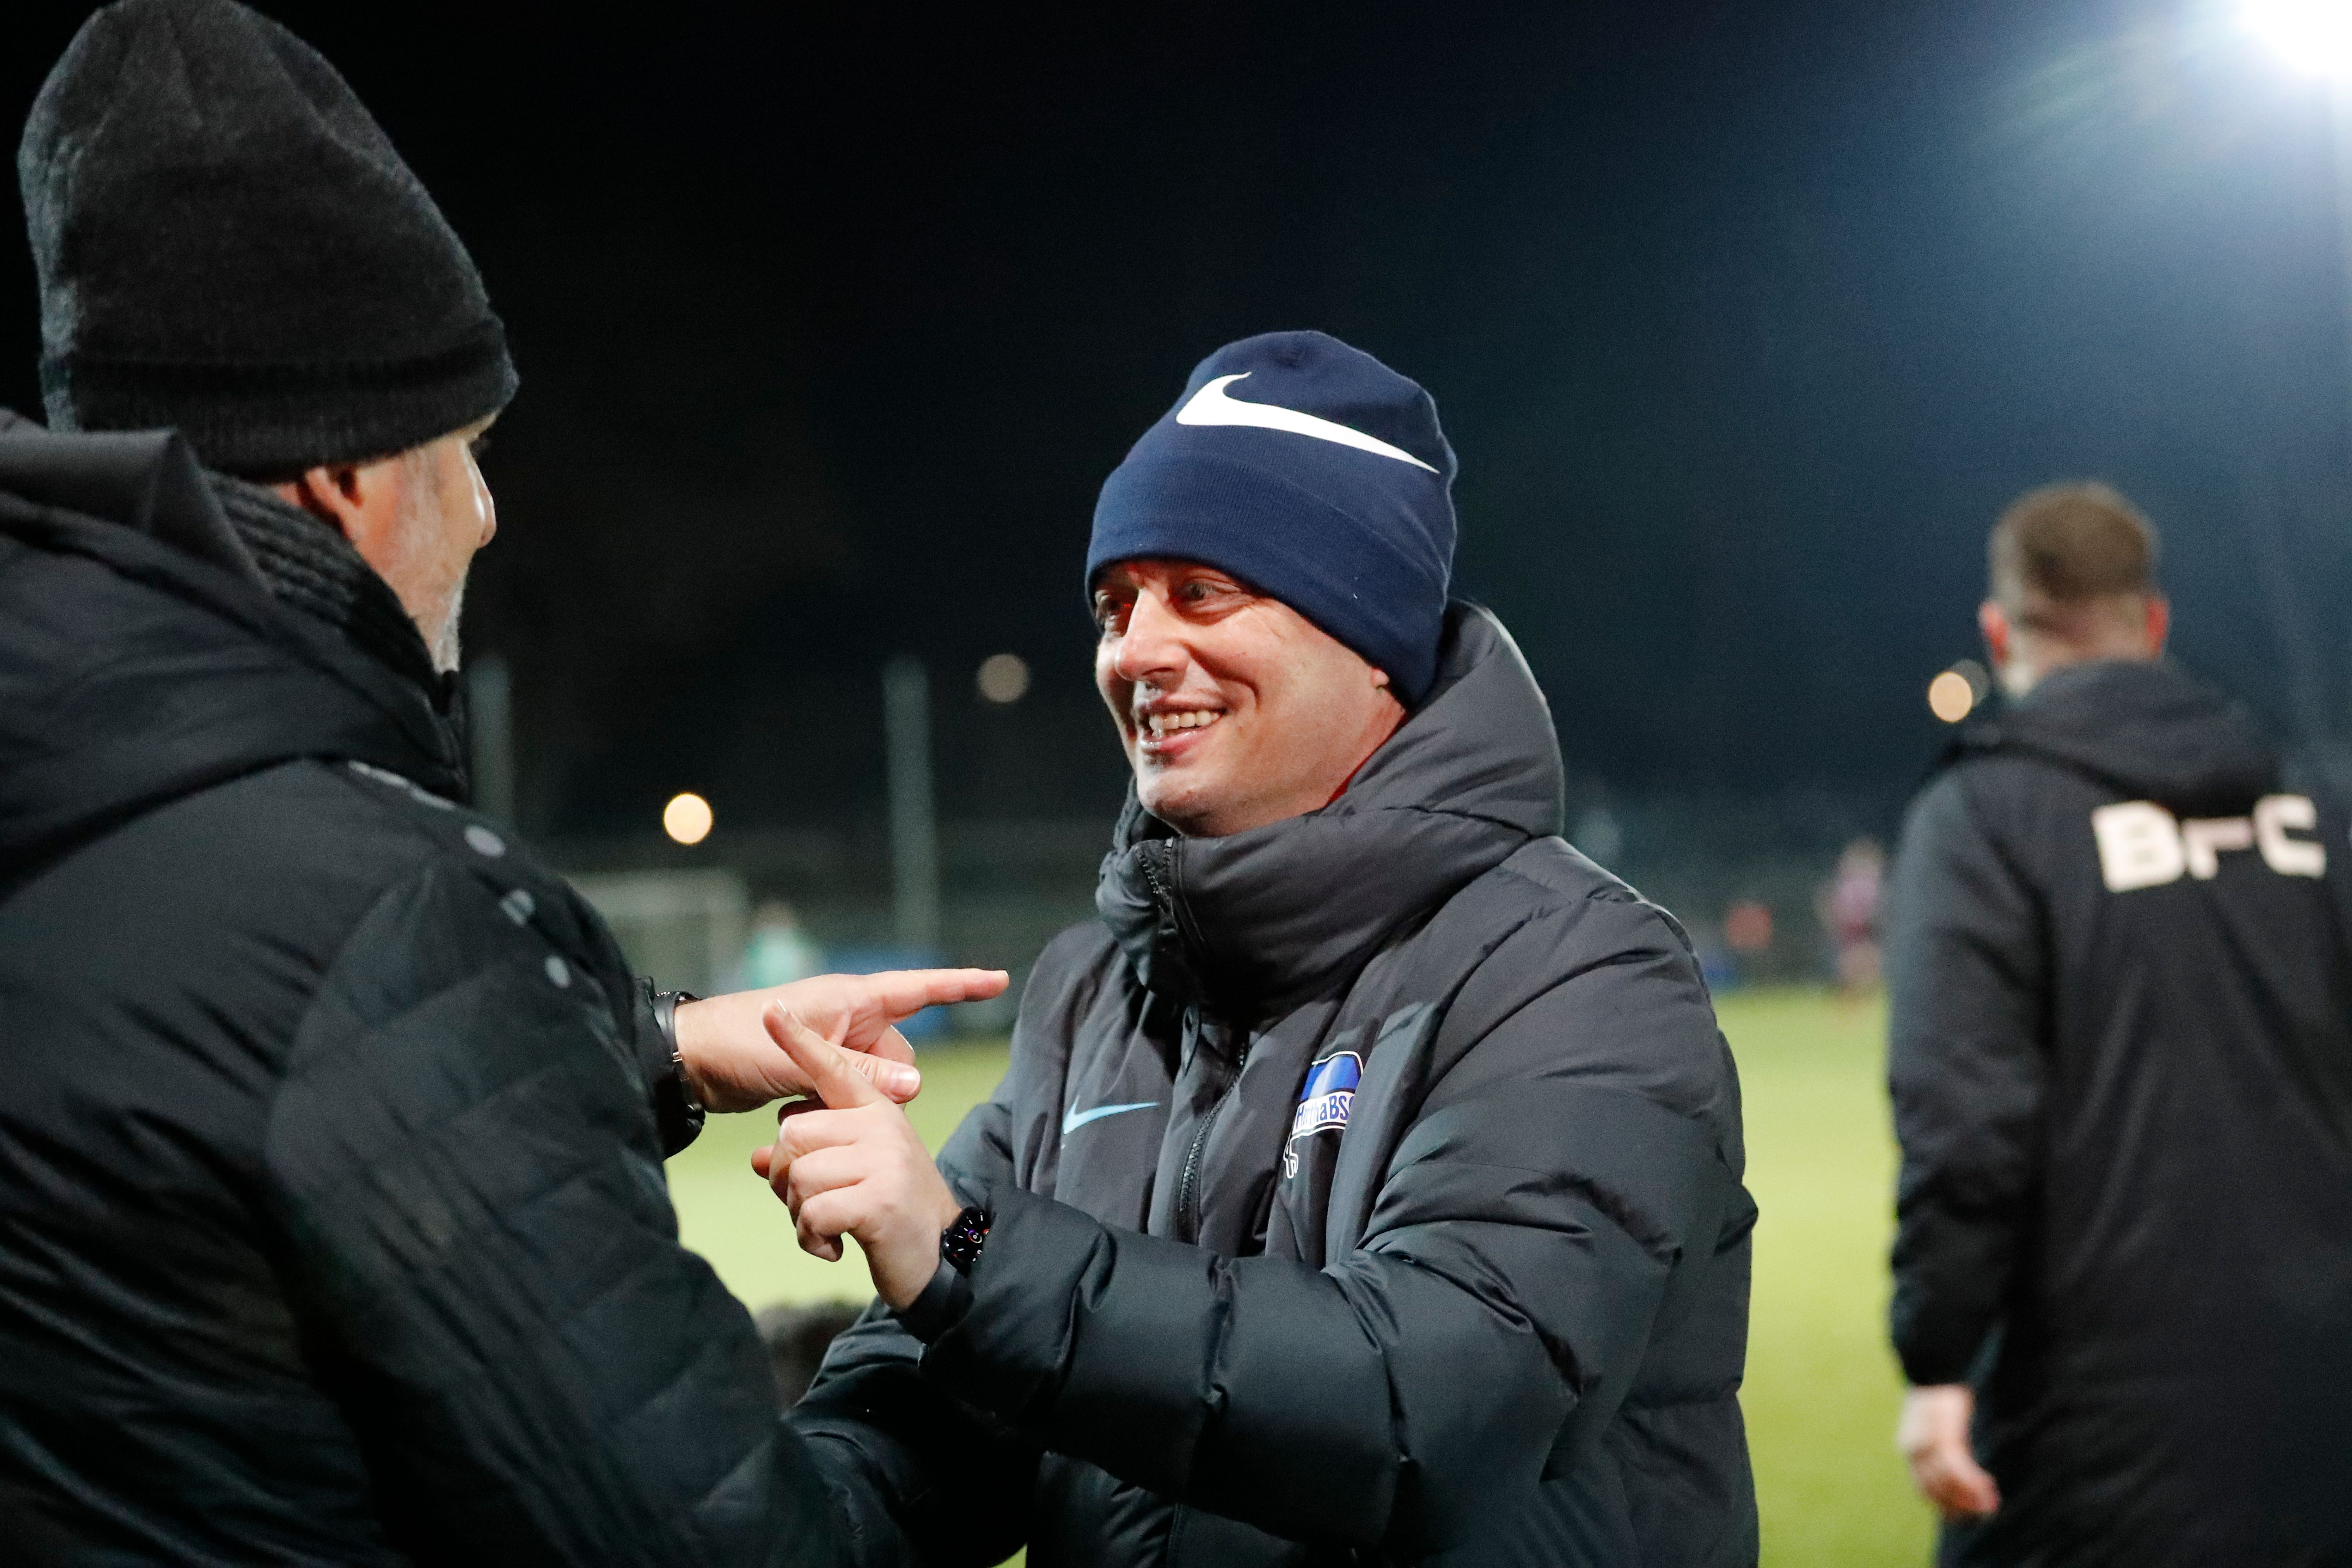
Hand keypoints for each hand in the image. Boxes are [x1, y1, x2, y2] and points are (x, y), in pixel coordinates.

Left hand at [671, 968, 1007, 1112]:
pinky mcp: (817, 1077)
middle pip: (897, 1055)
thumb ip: (859, 1071)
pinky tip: (812, 1121)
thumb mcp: (802, 1059)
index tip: (999, 979)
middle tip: (850, 1109)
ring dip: (855, 1105)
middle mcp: (849, 1020)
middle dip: (886, 1084)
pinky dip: (838, 1113)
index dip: (959, 985)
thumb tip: (913, 1086)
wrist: (692, 1062)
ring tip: (812, 1114)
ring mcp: (835, 1049)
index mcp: (851, 1000)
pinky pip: (849, 1096)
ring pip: (874, 1083)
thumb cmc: (740, 1046)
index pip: (918, 988)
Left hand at [747, 1006, 964, 1308]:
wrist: (940, 1260)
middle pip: (793, 1134)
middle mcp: (882, 1123)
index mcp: (875, 1109)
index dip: (800, 1039)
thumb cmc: (888, 1214)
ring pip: (799, 1174)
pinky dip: (811, 1238)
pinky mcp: (882, 1198)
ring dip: (799, 1214)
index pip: (832, 1067)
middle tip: (811, 1206)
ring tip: (827, 1228)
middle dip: (785, 1179)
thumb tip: (756, 1160)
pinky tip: (832, 1248)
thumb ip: (804, 1161)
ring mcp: (885, 1158)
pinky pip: (814, 1211)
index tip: (770, 1010)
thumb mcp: (845, 1178)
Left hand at [1898, 1384, 1999, 1520]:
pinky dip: (1973, 1482)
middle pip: (1937, 1492)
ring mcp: (1927, 1444)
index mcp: (1909, 1450)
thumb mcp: (1934, 1428)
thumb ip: (1941, 1450)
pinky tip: (1987, 1485)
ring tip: (1991, 1501)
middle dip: (1963, 1506)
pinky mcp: (1943, 1435)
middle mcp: (1913, 1450)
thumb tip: (1955, 1473)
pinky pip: (1958, 1468)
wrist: (1936, 1369)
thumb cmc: (1939, 1400)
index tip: (1968, 1517)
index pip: (1925, 1491)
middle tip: (1987, 1510)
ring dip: (1971, 1496)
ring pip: (1949, 1484)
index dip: (1947, 1507)